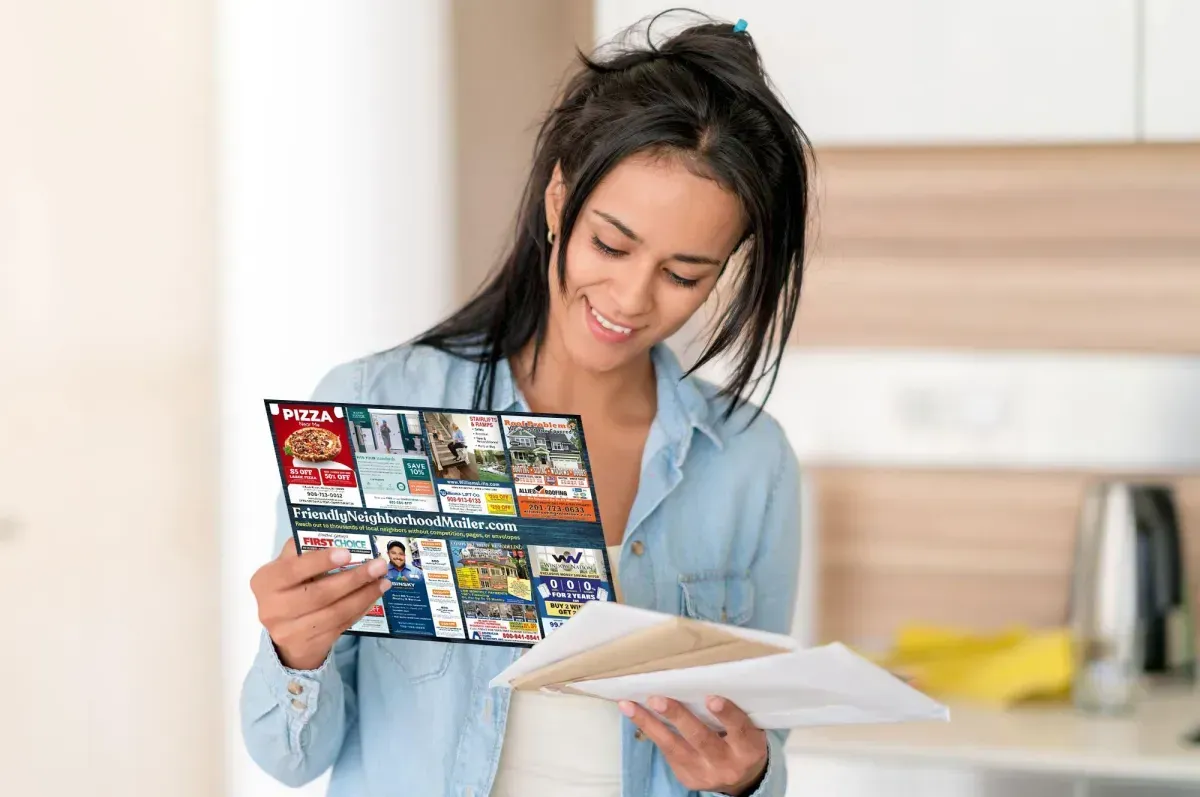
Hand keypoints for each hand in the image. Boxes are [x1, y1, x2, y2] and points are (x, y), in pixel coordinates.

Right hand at [250, 539, 391, 669]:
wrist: (286, 634)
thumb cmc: (289, 588)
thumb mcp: (287, 567)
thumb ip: (302, 551)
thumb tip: (335, 535)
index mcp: (265, 581)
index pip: (293, 570)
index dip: (320, 561)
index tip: (347, 553)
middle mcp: (273, 608)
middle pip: (319, 594)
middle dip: (353, 579)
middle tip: (379, 566)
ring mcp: (290, 631)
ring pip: (334, 613)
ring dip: (364, 595)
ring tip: (383, 582)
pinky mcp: (310, 645)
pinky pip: (341, 625)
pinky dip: (360, 609)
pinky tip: (373, 596)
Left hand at [620, 695, 767, 795]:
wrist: (743, 779)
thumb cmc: (742, 741)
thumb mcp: (749, 727)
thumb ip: (733, 710)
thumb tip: (701, 677)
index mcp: (748, 748)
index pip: (739, 729)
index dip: (726, 714)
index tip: (712, 698)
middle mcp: (727, 764)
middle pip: (701, 739)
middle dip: (678, 718)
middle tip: (658, 699)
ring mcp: (705, 774)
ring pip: (674, 747)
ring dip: (650, 724)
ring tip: (630, 706)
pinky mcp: (688, 778)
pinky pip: (667, 752)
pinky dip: (651, 731)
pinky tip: (635, 715)